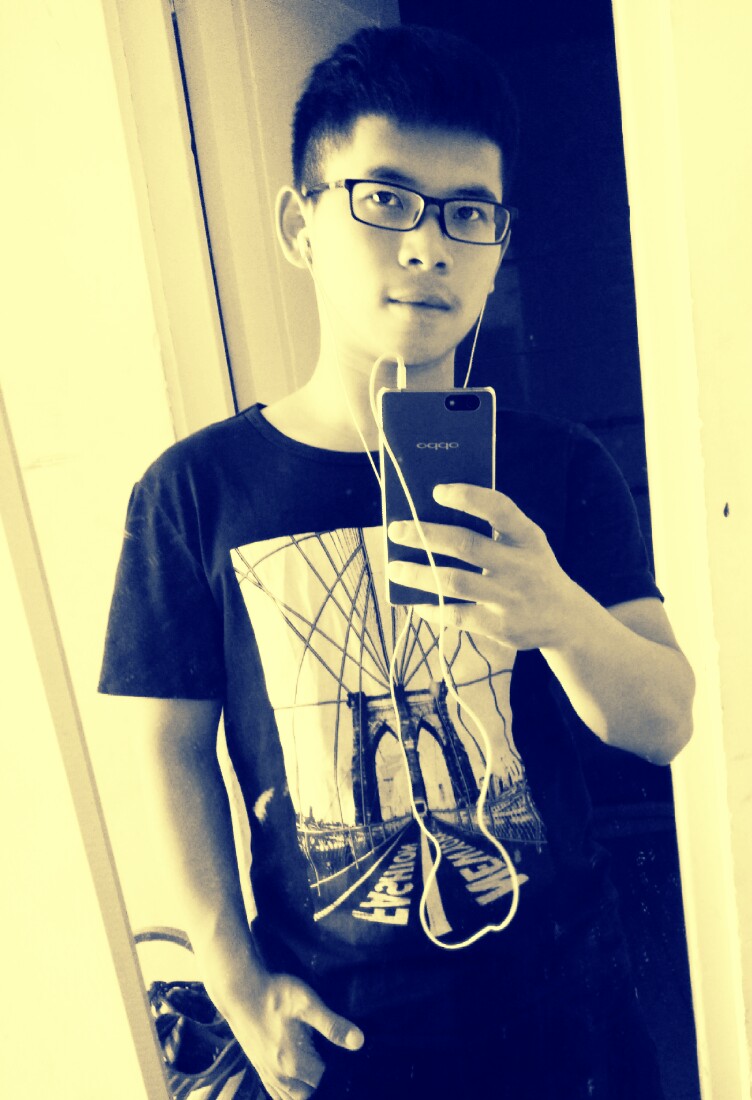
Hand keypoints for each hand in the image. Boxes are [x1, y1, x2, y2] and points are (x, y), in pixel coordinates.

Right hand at [207, 967, 363, 1099]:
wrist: (240, 989)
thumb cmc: (275, 993)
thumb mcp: (307, 1002)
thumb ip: (332, 1024)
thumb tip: (359, 1041)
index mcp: (294, 1062)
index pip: (323, 1081)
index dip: (335, 1070)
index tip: (341, 1055)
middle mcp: (280, 1074)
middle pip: (308, 1094)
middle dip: (320, 1082)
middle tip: (328, 1060)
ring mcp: (267, 1072)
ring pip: (291, 1097)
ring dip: (305, 1088)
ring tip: (314, 1069)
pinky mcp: (258, 1066)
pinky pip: (275, 1093)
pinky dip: (287, 1093)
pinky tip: (295, 1079)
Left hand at [387, 482, 578, 649]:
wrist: (565, 619)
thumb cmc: (531, 569)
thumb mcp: (526, 543)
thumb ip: (495, 528)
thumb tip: (435, 514)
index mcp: (527, 536)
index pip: (499, 508)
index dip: (468, 497)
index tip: (437, 491)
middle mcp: (519, 565)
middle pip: (466, 545)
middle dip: (426, 535)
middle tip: (396, 529)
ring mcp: (509, 598)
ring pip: (454, 582)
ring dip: (418, 574)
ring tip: (394, 568)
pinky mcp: (499, 627)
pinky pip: (456, 615)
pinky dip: (432, 607)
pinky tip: (415, 601)